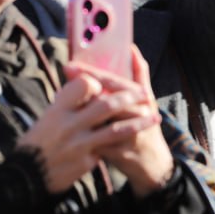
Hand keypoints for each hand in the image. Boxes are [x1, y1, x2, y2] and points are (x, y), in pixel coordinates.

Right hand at [16, 68, 151, 193]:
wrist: (25, 176)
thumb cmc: (38, 142)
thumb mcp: (48, 117)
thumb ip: (69, 104)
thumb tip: (92, 84)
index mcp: (57, 109)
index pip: (85, 85)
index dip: (99, 81)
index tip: (108, 84)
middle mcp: (68, 124)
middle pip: (106, 105)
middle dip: (130, 98)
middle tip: (145, 94)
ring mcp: (78, 144)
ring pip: (116, 129)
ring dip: (139, 122)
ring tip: (154, 116)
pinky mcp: (85, 162)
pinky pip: (109, 149)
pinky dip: (123, 143)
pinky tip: (136, 140)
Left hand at [71, 47, 172, 197]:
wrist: (153, 164)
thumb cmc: (145, 128)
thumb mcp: (147, 101)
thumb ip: (139, 76)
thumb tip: (132, 49)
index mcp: (144, 100)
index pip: (116, 82)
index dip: (93, 72)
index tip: (70, 65)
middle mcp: (139, 115)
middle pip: (107, 97)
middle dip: (84, 85)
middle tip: (64, 74)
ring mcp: (131, 135)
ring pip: (103, 120)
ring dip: (81, 109)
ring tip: (60, 99)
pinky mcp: (122, 153)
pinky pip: (99, 142)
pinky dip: (83, 134)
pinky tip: (69, 125)